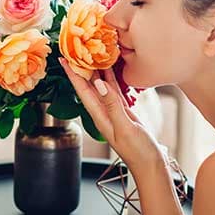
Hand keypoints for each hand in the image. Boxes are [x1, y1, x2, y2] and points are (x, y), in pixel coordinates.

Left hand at [59, 57, 164, 173]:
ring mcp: (113, 112)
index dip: (72, 75)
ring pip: (100, 86)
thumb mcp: (125, 127)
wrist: (151, 165)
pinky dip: (110, 78)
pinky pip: (113, 91)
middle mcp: (103, 112)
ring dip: (95, 70)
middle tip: (75, 49)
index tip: (63, 59)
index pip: (82, 91)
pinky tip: (110, 69)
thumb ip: (112, 105)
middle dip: (80, 68)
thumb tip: (98, 83)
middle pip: (88, 86)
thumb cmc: (138, 152)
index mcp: (99, 116)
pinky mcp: (123, 112)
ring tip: (91, 53)